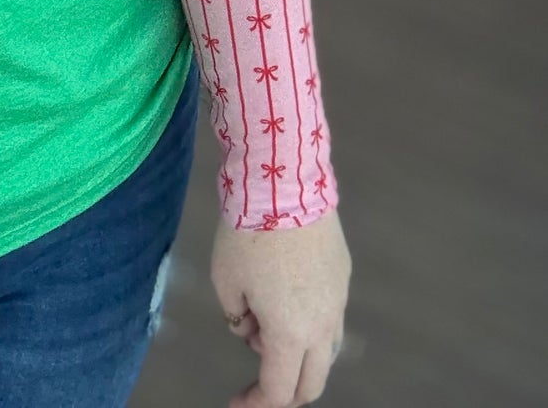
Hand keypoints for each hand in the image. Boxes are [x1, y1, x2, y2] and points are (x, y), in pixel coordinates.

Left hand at [212, 207, 350, 406]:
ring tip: (263, 328)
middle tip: (256, 385)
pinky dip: (307, 325)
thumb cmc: (248, 234)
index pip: (278, 390)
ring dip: (298, 357)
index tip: (236, 403)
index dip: (256, 404)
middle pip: (311, 382)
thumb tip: (251, 328)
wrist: (284, 183)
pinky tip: (282, 298)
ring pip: (326, 351)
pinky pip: (329, 316)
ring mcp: (339, 301)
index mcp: (291, 334)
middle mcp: (322, 326)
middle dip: (283, 393)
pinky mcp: (344, 275)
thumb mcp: (226, 281)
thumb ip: (237, 317)